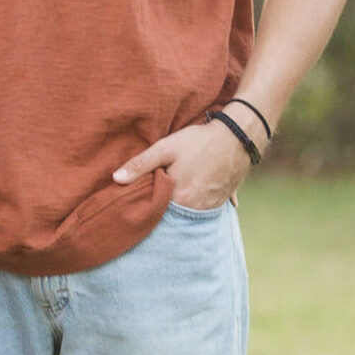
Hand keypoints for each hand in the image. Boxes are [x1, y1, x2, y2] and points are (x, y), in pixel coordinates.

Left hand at [112, 120, 250, 210]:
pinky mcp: (222, 201)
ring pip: (190, 216)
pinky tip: (195, 199)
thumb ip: (140, 164)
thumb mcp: (165, 148)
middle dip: (163, 212)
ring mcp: (211, 207)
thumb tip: (116, 179)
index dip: (146, 207)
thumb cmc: (199, 142)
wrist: (238, 137)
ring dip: (181, 211)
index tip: (137, 204)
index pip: (155, 212)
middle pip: (173, 216)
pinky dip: (200, 207)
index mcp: (178, 199)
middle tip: (153, 203)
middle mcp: (195, 209)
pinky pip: (208, 211)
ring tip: (172, 202)